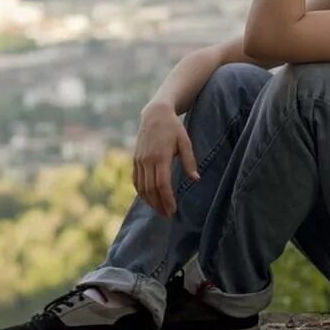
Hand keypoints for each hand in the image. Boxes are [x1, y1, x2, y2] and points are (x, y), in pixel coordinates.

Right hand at [131, 100, 198, 216]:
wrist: (155, 114)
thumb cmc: (173, 128)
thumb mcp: (185, 142)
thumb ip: (189, 161)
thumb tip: (195, 179)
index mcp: (160, 156)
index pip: (162, 184)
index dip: (167, 199)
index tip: (173, 210)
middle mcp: (147, 160)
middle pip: (151, 189)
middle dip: (159, 204)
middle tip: (167, 215)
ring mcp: (139, 160)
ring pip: (141, 187)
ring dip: (150, 201)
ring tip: (159, 210)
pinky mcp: (135, 159)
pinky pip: (136, 180)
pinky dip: (141, 192)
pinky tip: (149, 198)